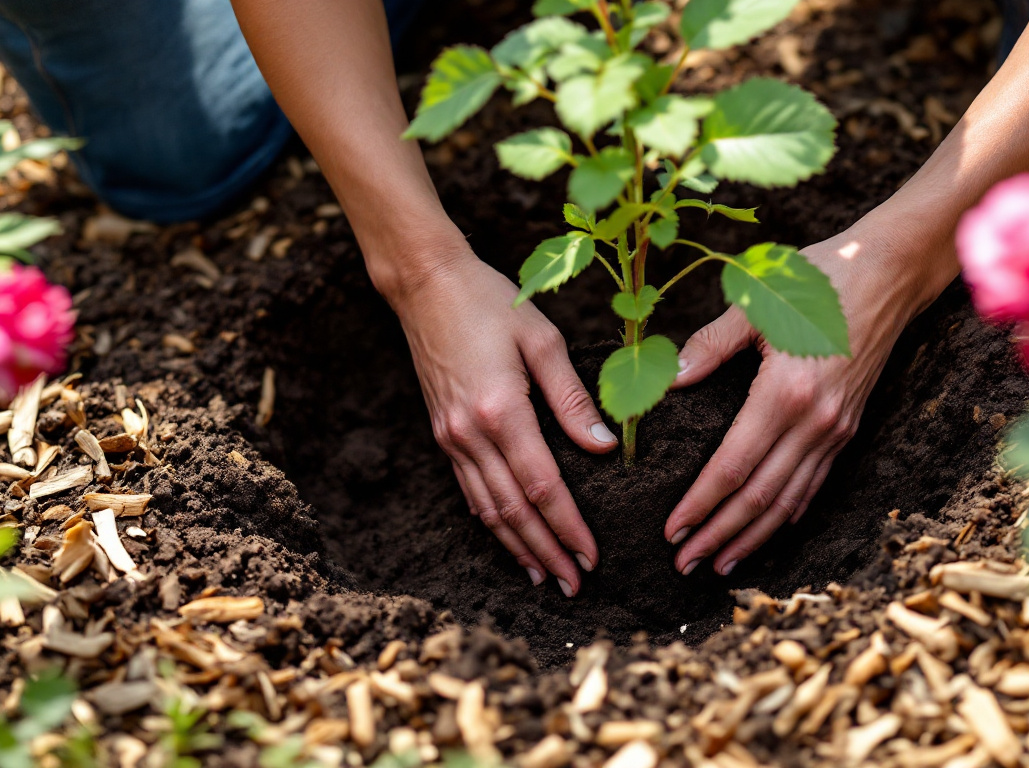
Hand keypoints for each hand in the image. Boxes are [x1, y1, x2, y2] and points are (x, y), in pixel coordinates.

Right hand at [393, 254, 617, 595]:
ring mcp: (451, 437)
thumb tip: (602, 447)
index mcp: (501, 410)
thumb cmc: (491, 302)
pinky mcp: (443, 433)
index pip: (542, 486)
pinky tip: (509, 539)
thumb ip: (572, 398)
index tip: (592, 555)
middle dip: (546, 552)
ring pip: (487, 509)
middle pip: (513, 510)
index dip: (568, 527)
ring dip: (517, 547)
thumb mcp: (543, 340)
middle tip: (574, 585)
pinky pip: (469, 490)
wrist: (426, 286)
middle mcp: (470, 434)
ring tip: (544, 576)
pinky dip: (491, 522)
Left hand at [664, 229, 938, 575]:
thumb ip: (711, 345)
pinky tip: (769, 531)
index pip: (734, 467)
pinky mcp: (847, 427)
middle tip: (683, 566)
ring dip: (752, 537)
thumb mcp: (754, 302)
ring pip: (788, 500)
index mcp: (784, 393)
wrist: (887, 272)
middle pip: (759, 497)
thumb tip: (672, 380)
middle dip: (719, 536)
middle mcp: (814, 421)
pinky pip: (814, 482)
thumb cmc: (816, 277)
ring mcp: (835, 428)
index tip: (671, 532)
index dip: (701, 505)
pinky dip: (788, 513)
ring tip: (719, 565)